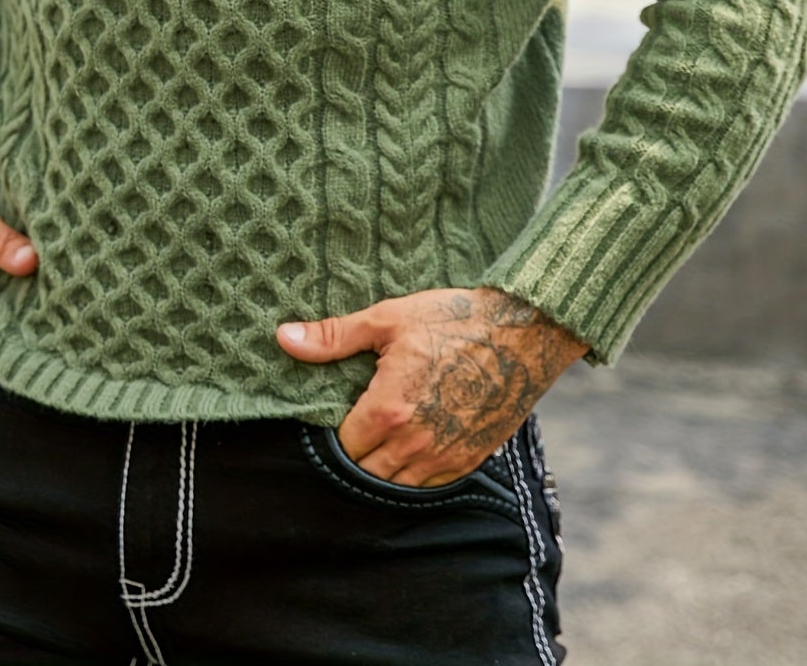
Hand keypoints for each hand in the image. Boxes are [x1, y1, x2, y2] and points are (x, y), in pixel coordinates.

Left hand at [276, 285, 587, 486]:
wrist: (523, 331)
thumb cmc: (453, 319)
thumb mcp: (387, 319)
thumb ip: (333, 336)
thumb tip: (283, 338)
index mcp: (388, 410)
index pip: (342, 447)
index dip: (334, 433)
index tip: (336, 413)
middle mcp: (414, 444)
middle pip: (365, 472)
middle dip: (356, 453)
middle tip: (357, 424)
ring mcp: (444, 457)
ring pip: (396, 485)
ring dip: (384, 466)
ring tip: (382, 437)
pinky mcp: (470, 461)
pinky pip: (429, 486)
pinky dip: (415, 473)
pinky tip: (412, 447)